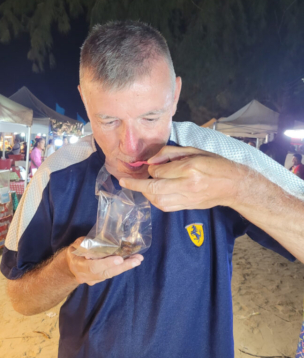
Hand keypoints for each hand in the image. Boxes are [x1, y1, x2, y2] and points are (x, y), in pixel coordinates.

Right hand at [66, 237, 143, 285]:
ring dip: (126, 267)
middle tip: (136, 260)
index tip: (119, 259)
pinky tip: (132, 261)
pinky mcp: (100, 279)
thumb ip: (85, 245)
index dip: (107, 263)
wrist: (69, 267)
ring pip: (111, 274)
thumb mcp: (75, 245)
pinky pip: (111, 273)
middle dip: (123, 266)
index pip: (94, 267)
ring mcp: (94, 280)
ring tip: (138, 259)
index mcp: (79, 266)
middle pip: (107, 273)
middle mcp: (87, 276)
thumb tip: (97, 245)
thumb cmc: (74, 252)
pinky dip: (122, 267)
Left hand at [119, 146, 244, 211]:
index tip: (150, 165)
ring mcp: (187, 198)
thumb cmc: (216, 164)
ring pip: (157, 200)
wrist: (233, 185)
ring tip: (140, 186)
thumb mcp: (195, 151)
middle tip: (123, 181)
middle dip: (136, 185)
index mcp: (189, 168)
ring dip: (145, 194)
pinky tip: (152, 194)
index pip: (159, 171)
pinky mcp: (187, 206)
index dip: (150, 168)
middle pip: (154, 188)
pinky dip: (155, 201)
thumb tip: (151, 160)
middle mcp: (187, 185)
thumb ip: (171, 153)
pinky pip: (165, 207)